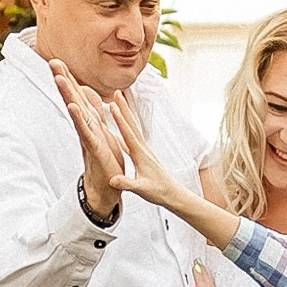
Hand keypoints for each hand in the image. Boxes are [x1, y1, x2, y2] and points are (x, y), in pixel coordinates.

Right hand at [50, 65, 241, 247]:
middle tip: (116, 92)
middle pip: (131, 124)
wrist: (174, 195)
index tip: (113, 106)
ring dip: (125, 113)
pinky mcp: (144, 154)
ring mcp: (144, 150)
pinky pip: (132, 136)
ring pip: (132, 128)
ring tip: (118, 100)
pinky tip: (119, 125)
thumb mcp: (141, 189)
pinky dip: (125, 127)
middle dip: (123, 108)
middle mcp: (143, 149)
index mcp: (141, 155)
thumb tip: (113, 180)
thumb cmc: (159, 192)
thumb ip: (127, 184)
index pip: (128, 134)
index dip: (120, 121)